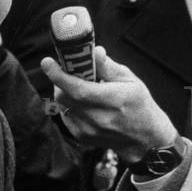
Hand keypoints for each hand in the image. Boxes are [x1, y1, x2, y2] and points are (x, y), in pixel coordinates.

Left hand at [40, 46, 175, 162]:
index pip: (78, 89)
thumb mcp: (130, 80)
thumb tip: (94, 51)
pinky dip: (68, 104)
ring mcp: (88, 130)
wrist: (144, 139)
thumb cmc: (139, 105)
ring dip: (65, 92)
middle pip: (64, 96)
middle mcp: (98, 118)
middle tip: (69, 71)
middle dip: (61, 80)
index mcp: (113, 101)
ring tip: (80, 87)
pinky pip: (65, 115)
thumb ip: (108, 67)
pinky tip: (83, 102)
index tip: (47, 62)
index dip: (59, 75)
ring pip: (62, 105)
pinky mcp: (81, 137)